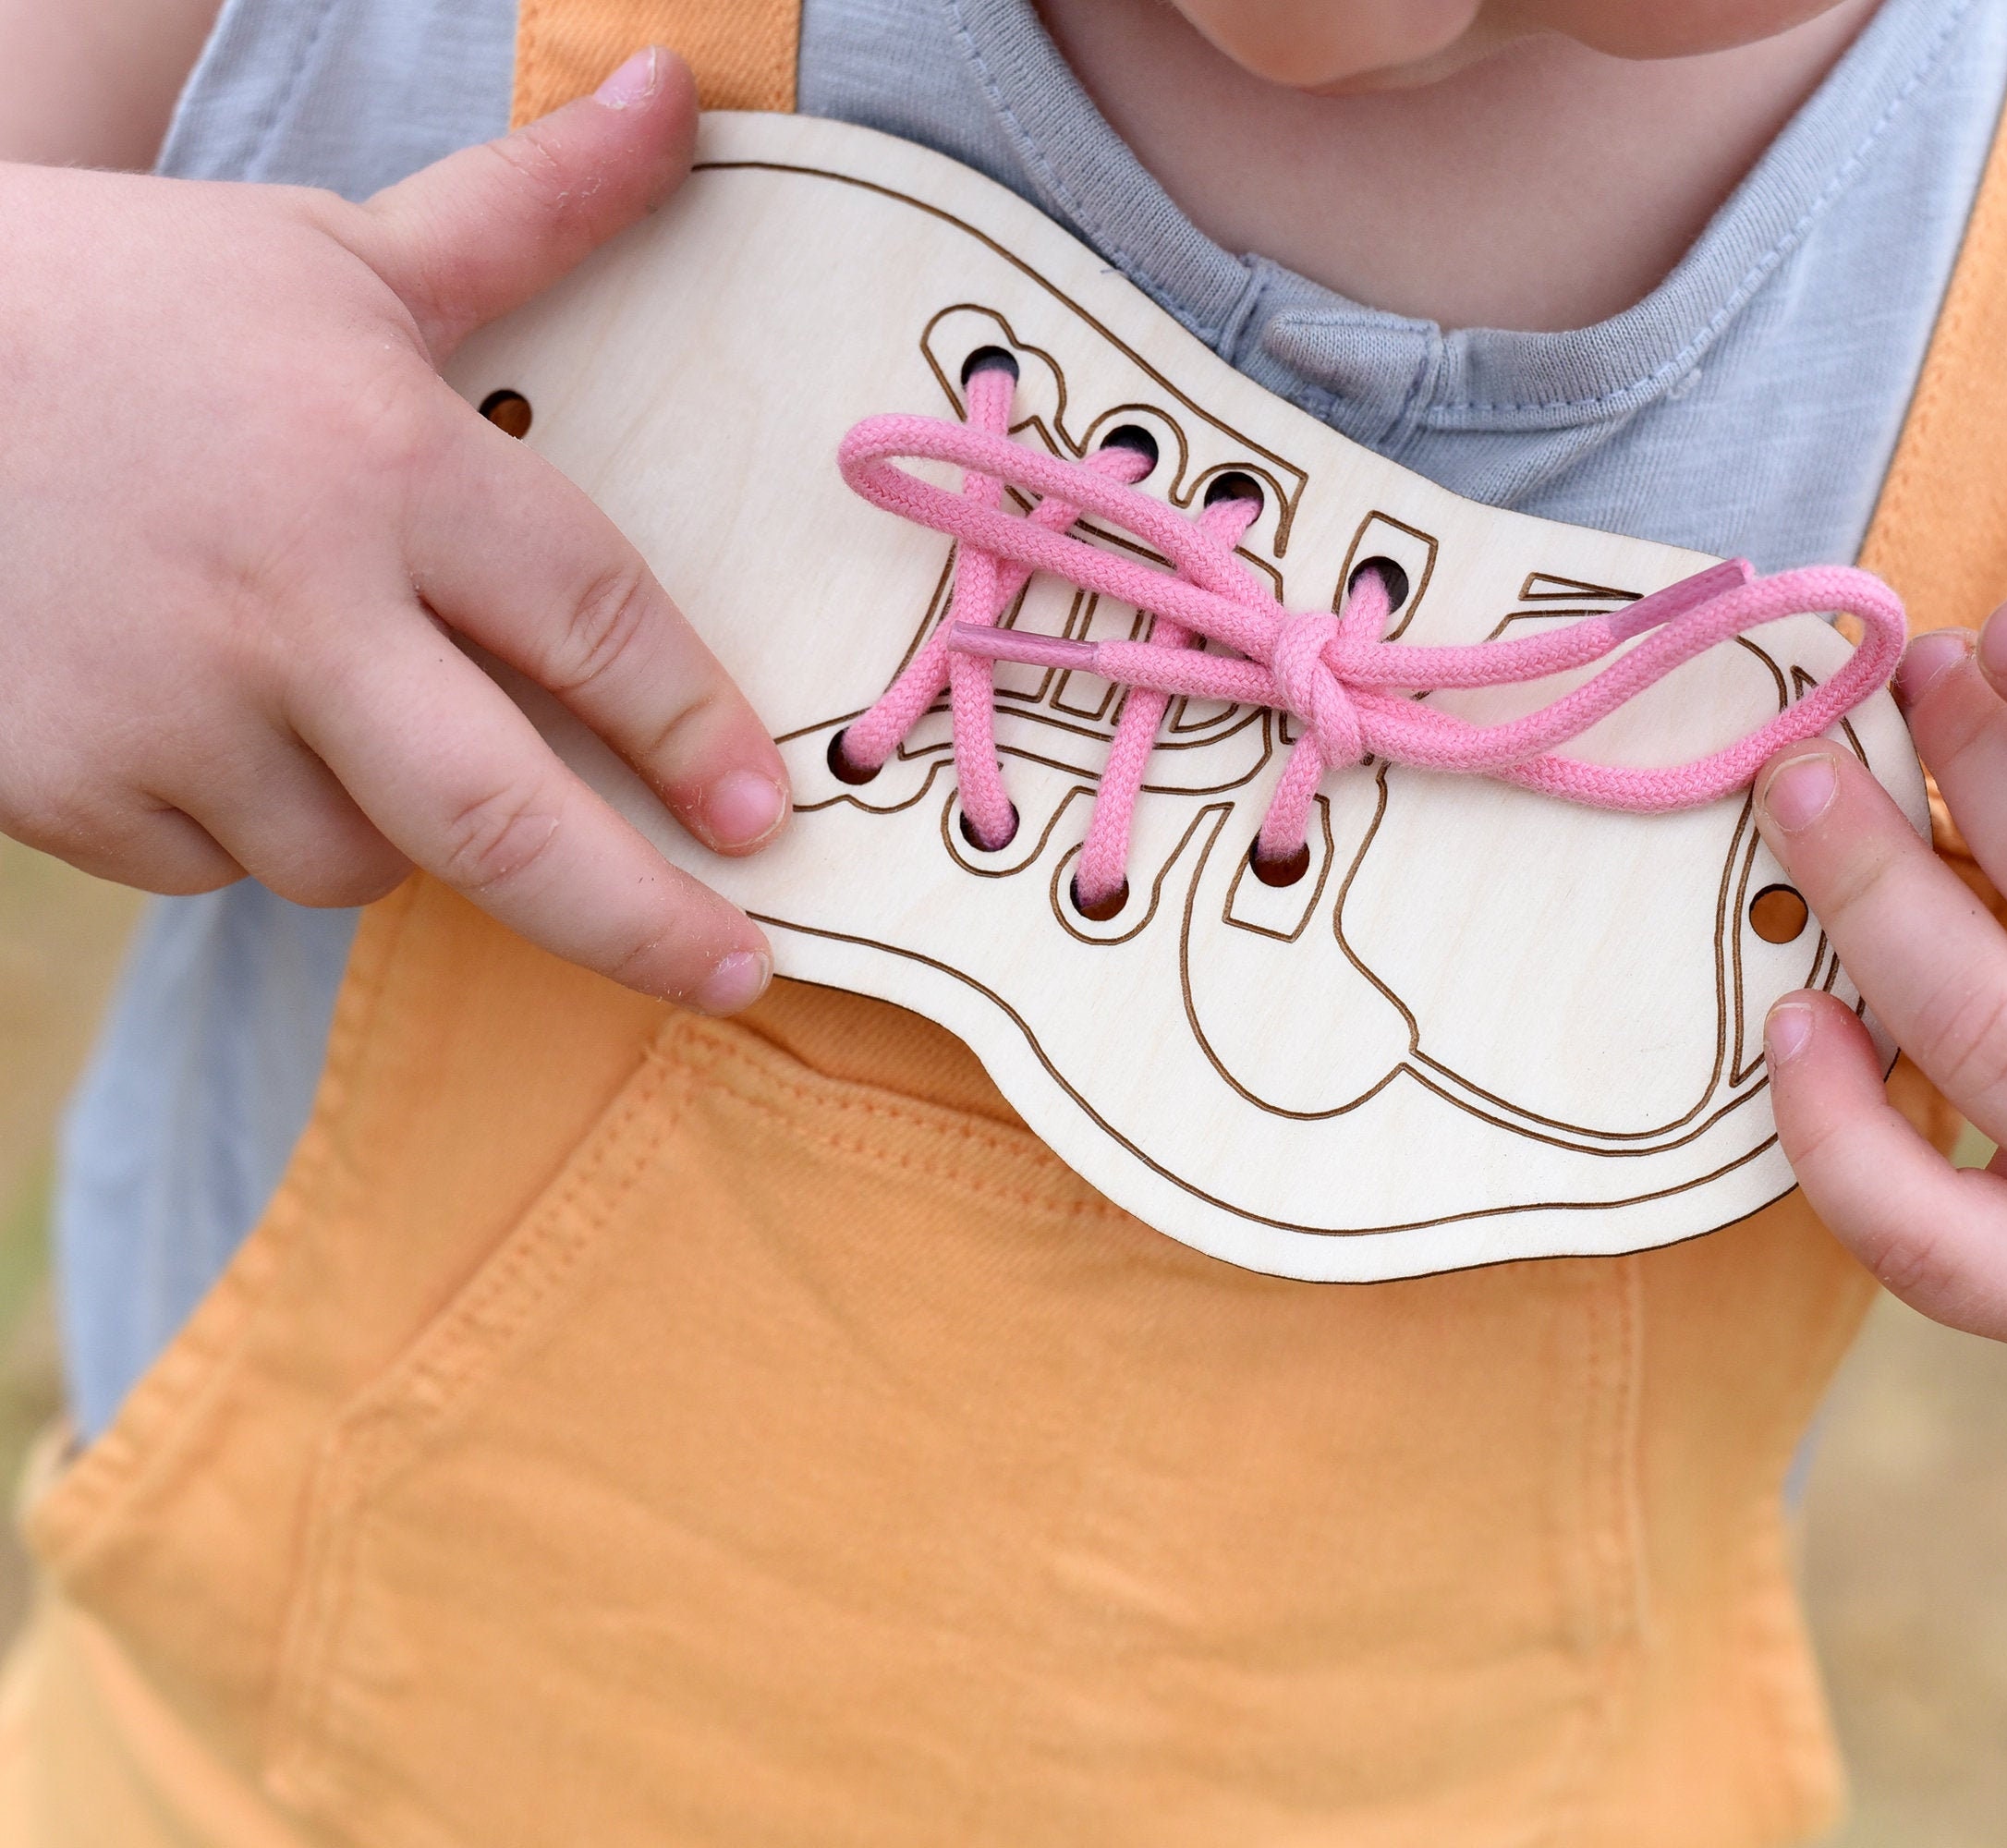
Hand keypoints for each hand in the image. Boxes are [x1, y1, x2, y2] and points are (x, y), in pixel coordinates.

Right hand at [0, 48, 788, 1015]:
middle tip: (738, 979)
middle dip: (640, 923)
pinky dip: (250, 822)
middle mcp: (289, 607)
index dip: (690, 728)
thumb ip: (531, 209)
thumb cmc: (115, 304)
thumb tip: (684, 93)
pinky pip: (225, 867)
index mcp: (380, 463)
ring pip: (363, 860)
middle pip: (507, 825)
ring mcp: (169, 717)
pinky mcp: (67, 793)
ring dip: (395, 822)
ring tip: (332, 696)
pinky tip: (201, 711)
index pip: (591, 622)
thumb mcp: (331, 253)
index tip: (761, 815)